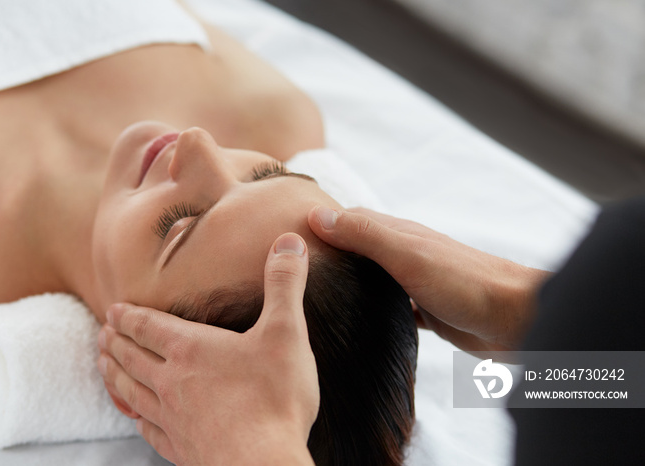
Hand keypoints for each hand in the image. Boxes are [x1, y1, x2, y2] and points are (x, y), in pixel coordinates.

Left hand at [97, 233, 317, 465]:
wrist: (263, 463)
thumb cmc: (274, 398)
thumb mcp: (286, 332)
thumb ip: (285, 284)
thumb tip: (289, 241)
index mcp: (192, 349)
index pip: (148, 326)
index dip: (128, 316)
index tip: (112, 309)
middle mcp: (172, 381)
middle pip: (132, 357)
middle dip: (114, 342)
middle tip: (101, 333)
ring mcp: (172, 418)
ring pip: (131, 391)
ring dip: (114, 375)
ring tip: (103, 365)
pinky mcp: (180, 448)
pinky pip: (147, 429)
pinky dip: (135, 418)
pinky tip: (136, 419)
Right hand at [308, 206, 550, 353]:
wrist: (516, 319)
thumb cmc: (464, 282)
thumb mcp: (407, 253)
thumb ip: (365, 235)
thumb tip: (316, 215)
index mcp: (399, 234)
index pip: (351, 220)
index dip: (321, 223)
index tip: (288, 235)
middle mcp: (405, 253)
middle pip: (360, 248)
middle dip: (332, 253)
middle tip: (296, 270)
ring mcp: (416, 282)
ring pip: (373, 277)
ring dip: (351, 281)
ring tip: (318, 296)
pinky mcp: (426, 310)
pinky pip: (390, 305)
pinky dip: (371, 308)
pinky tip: (357, 323)